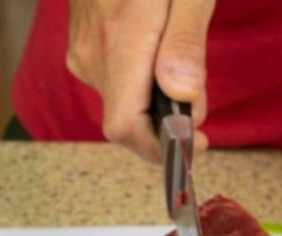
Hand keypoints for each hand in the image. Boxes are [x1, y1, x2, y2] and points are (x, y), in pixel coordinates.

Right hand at [66, 0, 213, 161]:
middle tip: (200, 101)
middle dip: (165, 125)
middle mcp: (92, 54)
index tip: (198, 145)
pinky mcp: (81, 46)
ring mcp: (82, 51)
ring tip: (180, 69)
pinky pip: (113, 82)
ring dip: (154, 104)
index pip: (126, 127)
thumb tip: (182, 96)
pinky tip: (158, 59)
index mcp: (119, 41)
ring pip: (121, 103)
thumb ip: (186, 42)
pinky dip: (139, 86)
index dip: (161, 148)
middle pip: (126, 121)